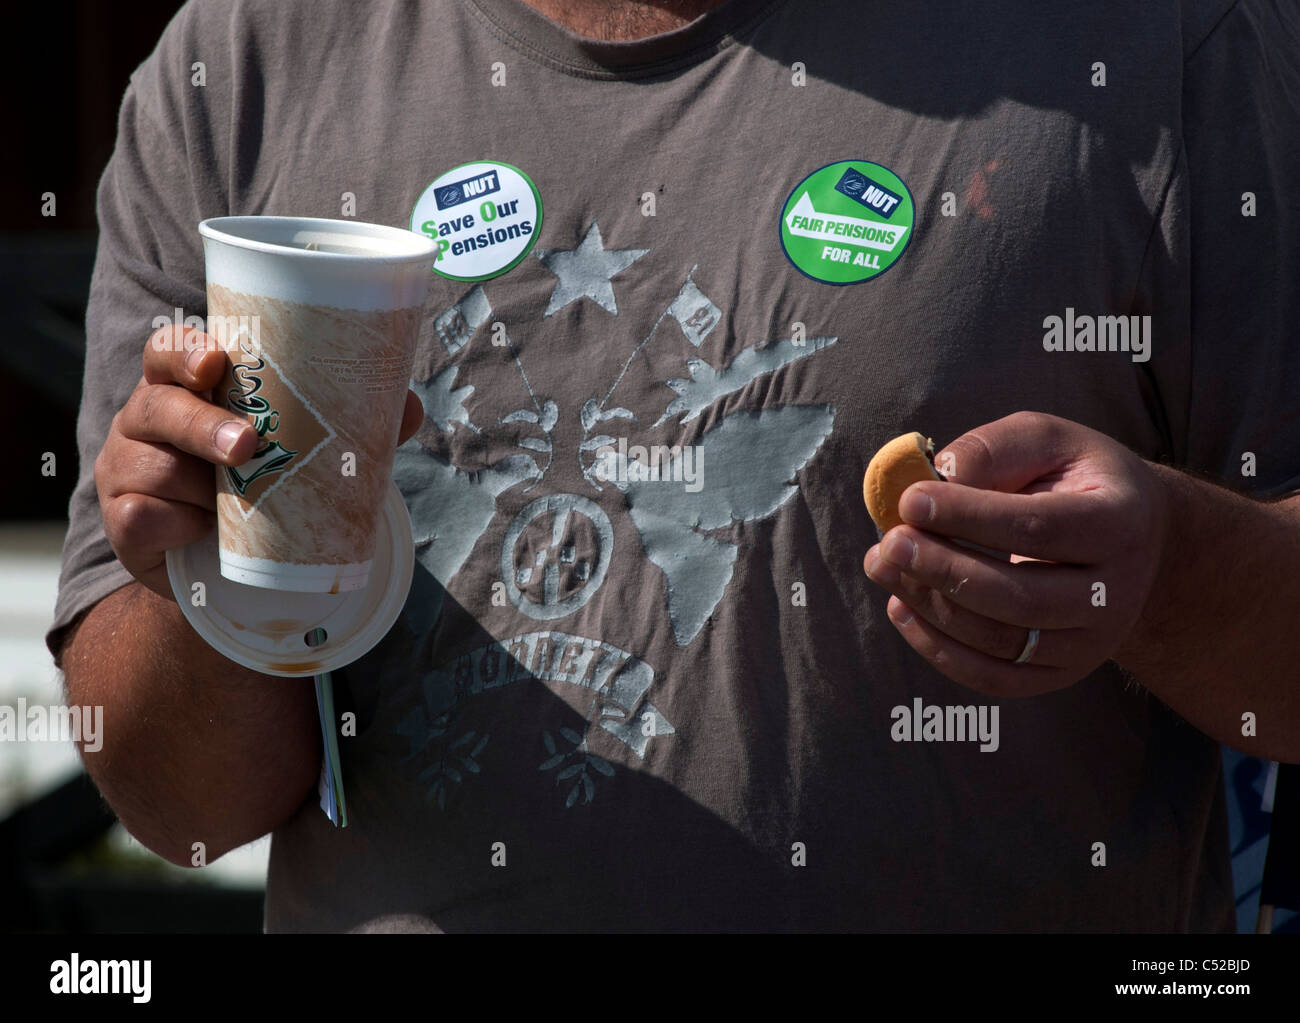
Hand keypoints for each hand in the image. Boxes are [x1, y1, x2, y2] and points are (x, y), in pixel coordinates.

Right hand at [95, 325, 424, 599]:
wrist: (229, 561)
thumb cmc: (262, 481)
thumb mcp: (301, 448)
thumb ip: (353, 425)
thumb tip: (409, 406)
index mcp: (187, 387)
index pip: (168, 352)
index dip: (184, 351)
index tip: (215, 362)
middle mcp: (148, 418)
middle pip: (157, 405)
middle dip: (200, 424)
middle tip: (245, 446)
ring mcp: (127, 468)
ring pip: (153, 467)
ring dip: (197, 487)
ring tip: (227, 503)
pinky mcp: (123, 521)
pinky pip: (142, 519)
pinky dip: (177, 527)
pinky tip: (200, 531)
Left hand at [863, 411, 1167, 696]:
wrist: (1135, 540)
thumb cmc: (1073, 479)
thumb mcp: (1045, 441)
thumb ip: (990, 451)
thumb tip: (933, 478)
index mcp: (1119, 523)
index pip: (1039, 528)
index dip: (969, 516)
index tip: (909, 500)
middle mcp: (1116, 593)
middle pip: (1020, 597)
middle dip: (944, 570)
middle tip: (889, 542)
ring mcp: (1093, 643)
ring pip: (1002, 641)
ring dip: (931, 606)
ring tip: (882, 565)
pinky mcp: (1063, 672)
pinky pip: (994, 677)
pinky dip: (939, 649)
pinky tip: (900, 607)